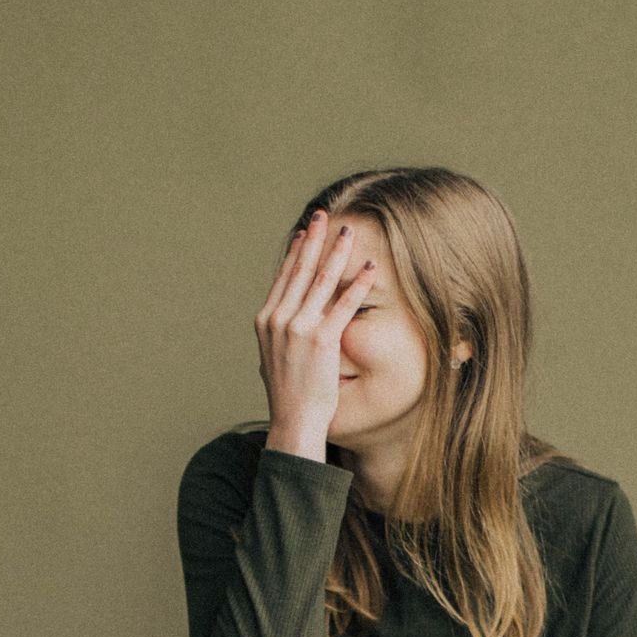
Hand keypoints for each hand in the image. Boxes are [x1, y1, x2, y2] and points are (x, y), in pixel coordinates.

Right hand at [254, 210, 376, 461]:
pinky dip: (358, 283)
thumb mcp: (274, 356)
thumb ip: (280, 333)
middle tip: (323, 216)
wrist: (293, 420)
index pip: (283, 277)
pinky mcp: (321, 340)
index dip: (296, 252)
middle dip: (314, 240)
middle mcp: (279, 319)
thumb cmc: (289, 393)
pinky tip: (369, 267)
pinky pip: (344, 304)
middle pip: (300, 270)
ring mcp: (298, 328)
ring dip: (337, 252)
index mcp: (266, 320)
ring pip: (321, 280)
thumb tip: (285, 321)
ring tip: (349, 232)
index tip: (305, 232)